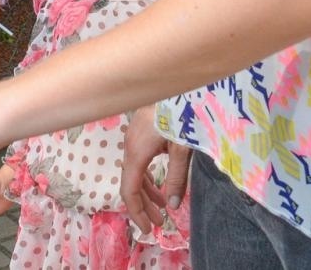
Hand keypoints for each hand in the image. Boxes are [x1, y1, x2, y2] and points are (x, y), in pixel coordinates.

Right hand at [121, 107, 188, 233]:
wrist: (176, 80)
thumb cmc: (180, 112)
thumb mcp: (182, 148)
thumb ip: (177, 177)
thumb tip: (174, 205)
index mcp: (136, 153)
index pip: (129, 191)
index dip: (137, 213)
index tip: (149, 230)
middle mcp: (130, 145)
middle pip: (131, 183)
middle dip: (144, 206)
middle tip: (159, 224)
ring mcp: (134, 136)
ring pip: (135, 171)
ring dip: (147, 191)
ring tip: (164, 206)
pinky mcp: (141, 128)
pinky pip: (140, 159)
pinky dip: (148, 175)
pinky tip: (160, 181)